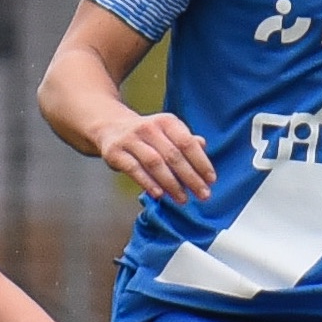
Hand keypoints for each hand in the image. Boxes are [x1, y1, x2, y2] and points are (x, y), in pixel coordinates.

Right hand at [99, 110, 216, 204]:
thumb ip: (185, 140)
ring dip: (171, 183)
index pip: (187, 143)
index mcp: (166, 122)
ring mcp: (130, 139)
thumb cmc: (147, 135)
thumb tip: (203, 145)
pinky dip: (147, 182)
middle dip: (190, 177)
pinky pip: (134, 169)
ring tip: (182, 199)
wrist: (110, 126)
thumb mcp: (167, 132)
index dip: (201, 162)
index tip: (211, 180)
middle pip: (173, 155)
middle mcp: (149, 127)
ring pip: (154, 163)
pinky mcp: (115, 152)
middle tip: (202, 195)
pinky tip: (159, 194)